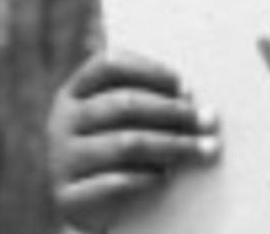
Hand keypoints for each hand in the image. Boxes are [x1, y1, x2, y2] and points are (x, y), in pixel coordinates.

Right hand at [47, 49, 220, 232]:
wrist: (92, 205)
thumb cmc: (121, 148)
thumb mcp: (129, 121)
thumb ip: (155, 103)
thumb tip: (205, 111)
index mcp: (76, 92)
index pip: (109, 64)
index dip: (151, 71)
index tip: (185, 86)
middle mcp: (62, 120)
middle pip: (123, 104)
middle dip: (172, 111)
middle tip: (207, 121)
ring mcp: (61, 158)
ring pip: (125, 143)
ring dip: (172, 145)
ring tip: (203, 149)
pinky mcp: (68, 196)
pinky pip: (114, 182)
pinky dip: (147, 178)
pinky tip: (167, 177)